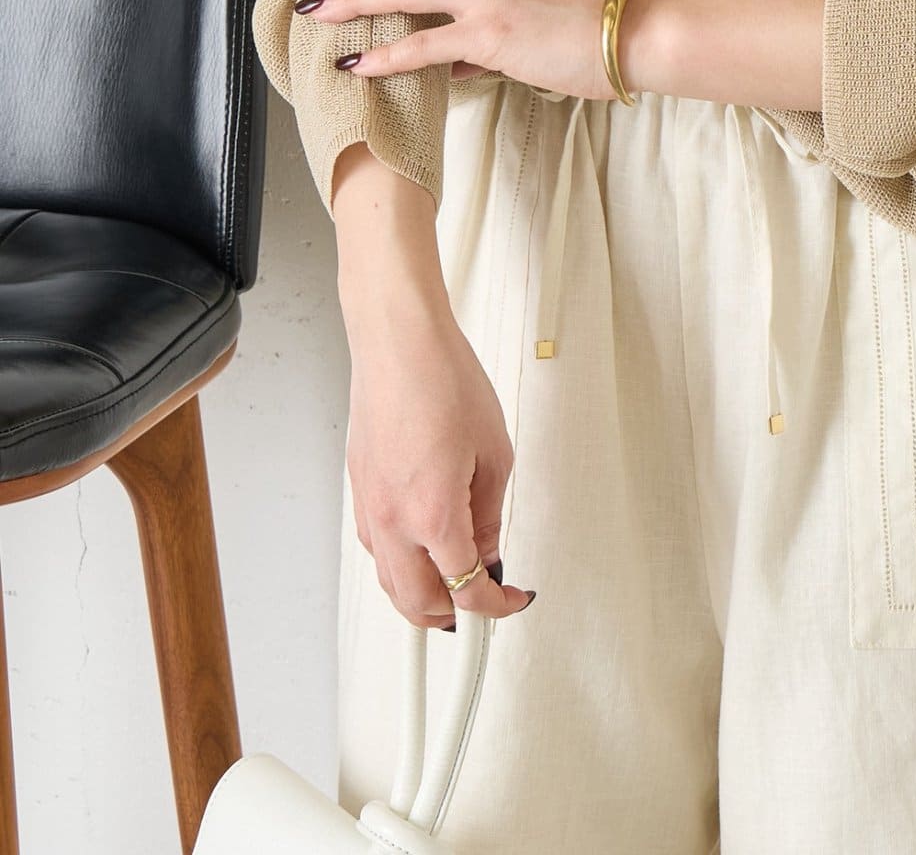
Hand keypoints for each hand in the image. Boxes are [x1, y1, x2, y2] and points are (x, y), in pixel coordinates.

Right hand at [342, 279, 535, 628]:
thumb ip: (489, 513)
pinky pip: (376, 547)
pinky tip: (419, 553)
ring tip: (451, 589)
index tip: (513, 598)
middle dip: (453, 615)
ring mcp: (368, 506)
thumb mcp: (493, 453)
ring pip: (389, 581)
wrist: (399, 343)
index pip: (465, 587)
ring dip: (420, 597)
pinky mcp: (358, 487)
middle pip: (417, 602)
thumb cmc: (444, 381)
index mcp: (432, 515)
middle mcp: (391, 520)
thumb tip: (487, 550)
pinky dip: (399, 565)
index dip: (496, 603)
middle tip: (483, 604)